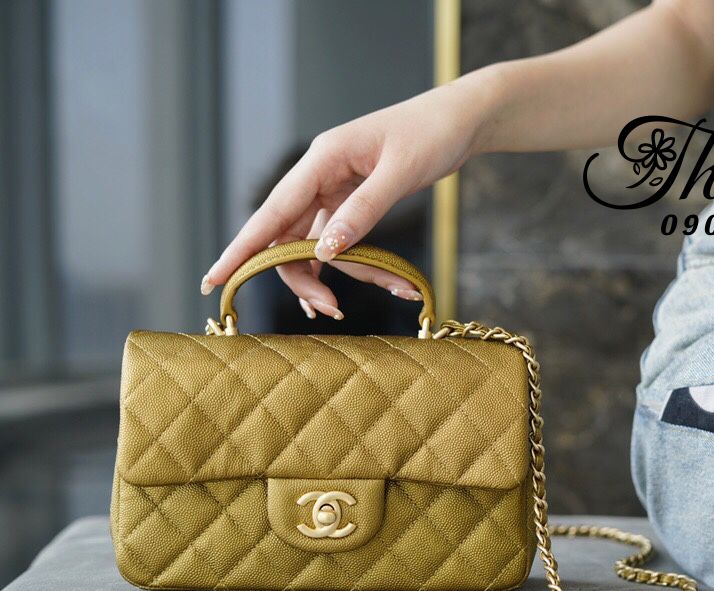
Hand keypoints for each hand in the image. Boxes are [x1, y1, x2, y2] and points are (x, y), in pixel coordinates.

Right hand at [201, 82, 487, 317]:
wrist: (460, 120)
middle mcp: (320, 175)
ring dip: (341, 274)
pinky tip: (380, 282)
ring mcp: (335, 189)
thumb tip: (325, 252)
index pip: (271, 212)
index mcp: (322, 159)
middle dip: (303, 276)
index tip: (215, 280)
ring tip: (388, 290)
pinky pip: (342, 240)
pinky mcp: (352, 200)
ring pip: (316, 243)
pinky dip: (357, 262)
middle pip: (288, 236)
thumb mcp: (400, 173)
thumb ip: (363, 212)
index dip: (242, 250)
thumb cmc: (431, 135)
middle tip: (328, 308)